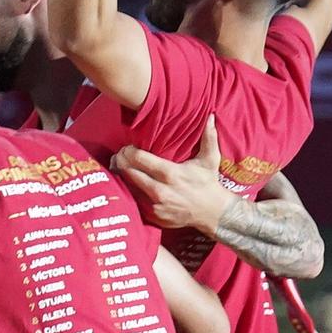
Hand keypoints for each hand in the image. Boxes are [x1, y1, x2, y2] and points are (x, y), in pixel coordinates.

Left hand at [113, 115, 229, 234]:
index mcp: (170, 174)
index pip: (140, 159)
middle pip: (129, 172)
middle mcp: (160, 190)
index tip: (127, 147)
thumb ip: (209, 137)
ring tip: (119, 167)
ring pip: (129, 187)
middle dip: (121, 162)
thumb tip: (210, 116)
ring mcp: (155, 206)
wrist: (213, 213)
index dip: (129, 151)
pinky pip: (134, 202)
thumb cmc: (208, 183)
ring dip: (123, 176)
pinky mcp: (153, 216)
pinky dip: (130, 192)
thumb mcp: (210, 159)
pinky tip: (128, 183)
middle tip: (119, 156)